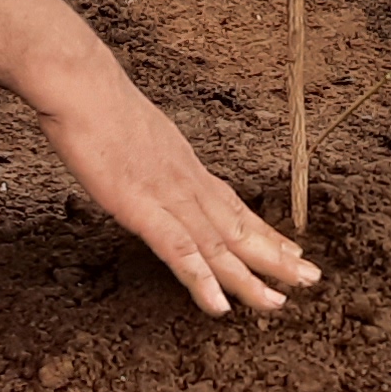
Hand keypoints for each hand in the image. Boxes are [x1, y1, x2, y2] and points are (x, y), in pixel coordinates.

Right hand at [34, 64, 318, 319]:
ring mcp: (168, 195)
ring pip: (219, 245)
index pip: (232, 204)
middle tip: (310, 279)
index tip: (289, 249)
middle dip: (274, 257)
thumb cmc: (93, 100)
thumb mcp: (130, 130)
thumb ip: (146, 155)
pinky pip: (179, 251)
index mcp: (183, 165)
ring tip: (278, 303)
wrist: (79, 84)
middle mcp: (186, 181)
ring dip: (250, 277)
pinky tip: (220, 307)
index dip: (262, 230)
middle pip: (237, 227)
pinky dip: (202, 281)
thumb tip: (147, 164)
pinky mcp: (143, 208)